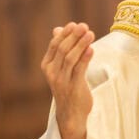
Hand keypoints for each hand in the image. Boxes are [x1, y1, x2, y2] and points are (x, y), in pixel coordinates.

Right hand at [41, 22, 94, 138]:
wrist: (70, 114)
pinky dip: (85, 58)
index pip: (54, 46)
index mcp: (47, 66)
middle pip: (62, 50)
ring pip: (70, 59)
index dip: (65, 34)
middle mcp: (52, 73)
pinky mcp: (73, 88)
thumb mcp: (61, 68)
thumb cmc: (67, 87)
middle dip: (74, 36)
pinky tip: (91, 49)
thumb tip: (57, 29)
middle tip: (84, 26)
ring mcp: (62, 81)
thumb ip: (60, 49)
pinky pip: (79, 70)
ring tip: (90, 34)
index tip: (75, 24)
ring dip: (81, 44)